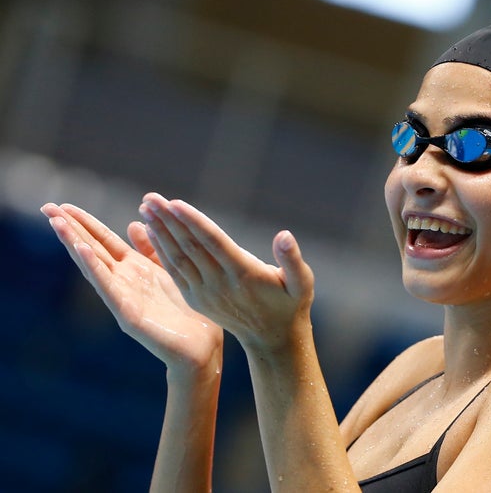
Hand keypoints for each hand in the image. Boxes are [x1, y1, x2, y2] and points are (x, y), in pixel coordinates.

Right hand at [41, 203, 222, 378]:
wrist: (200, 347)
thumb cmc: (187, 313)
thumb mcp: (168, 271)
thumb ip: (150, 250)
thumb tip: (133, 223)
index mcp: (135, 269)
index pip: (104, 240)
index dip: (86, 222)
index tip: (64, 205)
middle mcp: (125, 281)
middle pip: (93, 249)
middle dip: (72, 229)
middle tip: (47, 207)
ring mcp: (123, 297)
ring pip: (94, 266)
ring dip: (76, 244)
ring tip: (58, 223)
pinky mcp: (128, 314)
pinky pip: (108, 287)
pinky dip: (94, 268)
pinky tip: (82, 251)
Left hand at [137, 193, 314, 351]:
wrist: (272, 337)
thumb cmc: (290, 304)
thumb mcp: (302, 283)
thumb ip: (292, 259)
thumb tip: (284, 235)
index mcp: (243, 274)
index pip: (213, 243)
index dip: (193, 222)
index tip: (174, 203)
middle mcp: (219, 284)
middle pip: (190, 247)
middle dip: (168, 221)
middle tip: (150, 197)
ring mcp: (205, 293)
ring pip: (178, 258)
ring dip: (159, 233)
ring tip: (145, 208)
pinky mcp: (196, 299)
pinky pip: (176, 272)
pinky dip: (161, 251)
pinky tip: (151, 233)